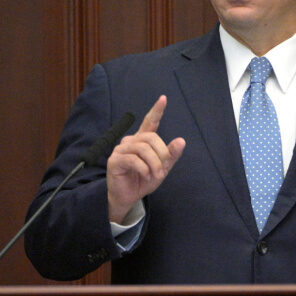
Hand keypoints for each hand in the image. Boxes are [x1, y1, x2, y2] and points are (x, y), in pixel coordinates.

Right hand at [106, 95, 185, 223]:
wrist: (128, 197)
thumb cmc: (144, 179)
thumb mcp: (162, 168)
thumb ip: (171, 155)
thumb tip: (181, 141)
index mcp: (143, 140)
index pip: (150, 122)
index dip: (157, 110)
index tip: (163, 98)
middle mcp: (131, 141)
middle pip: (151, 138)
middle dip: (161, 154)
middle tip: (163, 170)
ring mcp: (121, 150)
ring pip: (143, 149)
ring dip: (154, 164)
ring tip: (155, 175)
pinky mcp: (115, 160)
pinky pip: (133, 160)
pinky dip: (144, 169)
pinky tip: (146, 175)